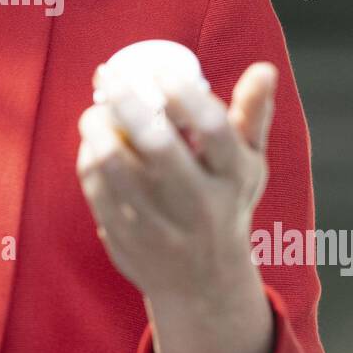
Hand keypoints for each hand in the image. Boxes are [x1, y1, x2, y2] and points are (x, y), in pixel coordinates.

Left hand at [76, 62, 279, 352]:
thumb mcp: (248, 165)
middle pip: (158, 144)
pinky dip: (88, 158)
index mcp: (233, 178)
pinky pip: (96, 188)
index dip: (184, 93)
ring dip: (97, 128)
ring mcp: (161, 226)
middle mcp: (200, 204)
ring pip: (115, 165)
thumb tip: (264, 68)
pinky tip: (91, 144)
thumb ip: (252, 115)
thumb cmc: (225, 202)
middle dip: (128, 103)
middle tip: (111, 78)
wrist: (203, 283)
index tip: (161, 72)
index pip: (213, 128)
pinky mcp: (126, 239)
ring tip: (95, 111)